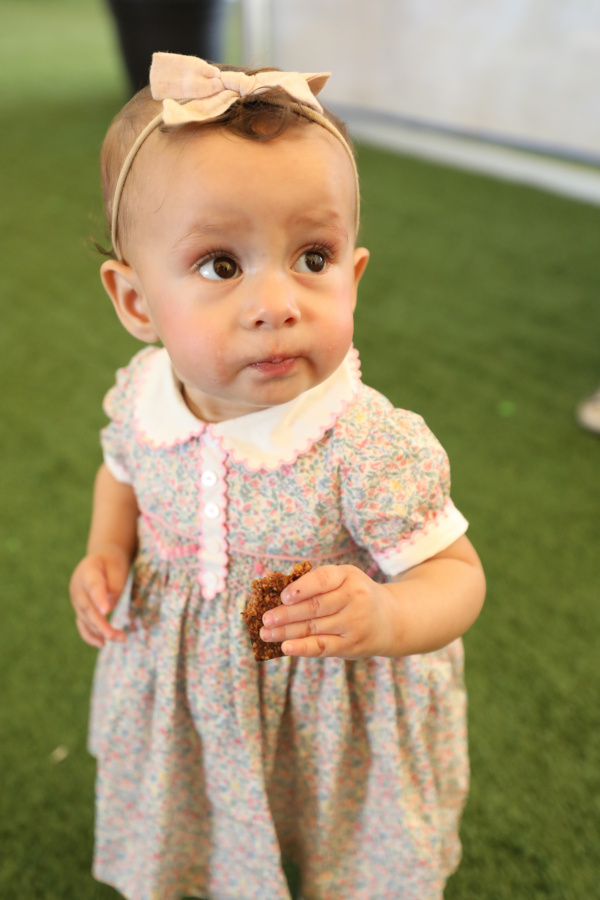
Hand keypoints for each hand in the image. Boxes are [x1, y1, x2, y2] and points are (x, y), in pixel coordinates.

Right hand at [69, 545, 130, 647]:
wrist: (103, 558)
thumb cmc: (113, 564)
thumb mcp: (118, 568)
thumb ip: (113, 588)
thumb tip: (106, 611)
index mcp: (87, 571)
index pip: (93, 586)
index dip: (99, 598)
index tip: (106, 611)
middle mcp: (77, 586)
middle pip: (87, 607)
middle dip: (100, 624)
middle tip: (115, 635)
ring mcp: (76, 599)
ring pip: (85, 618)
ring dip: (100, 631)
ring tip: (120, 638)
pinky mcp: (79, 609)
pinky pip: (82, 624)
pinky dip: (90, 635)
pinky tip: (102, 643)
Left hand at [259, 565, 394, 658]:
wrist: (391, 619)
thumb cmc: (356, 596)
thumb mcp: (344, 580)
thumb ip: (317, 584)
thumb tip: (277, 595)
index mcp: (348, 576)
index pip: (322, 579)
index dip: (301, 588)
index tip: (282, 596)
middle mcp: (354, 599)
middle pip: (314, 607)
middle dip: (286, 614)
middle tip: (264, 618)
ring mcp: (354, 623)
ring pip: (314, 627)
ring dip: (286, 632)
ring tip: (265, 633)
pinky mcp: (352, 645)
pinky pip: (323, 646)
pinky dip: (302, 648)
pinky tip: (286, 647)